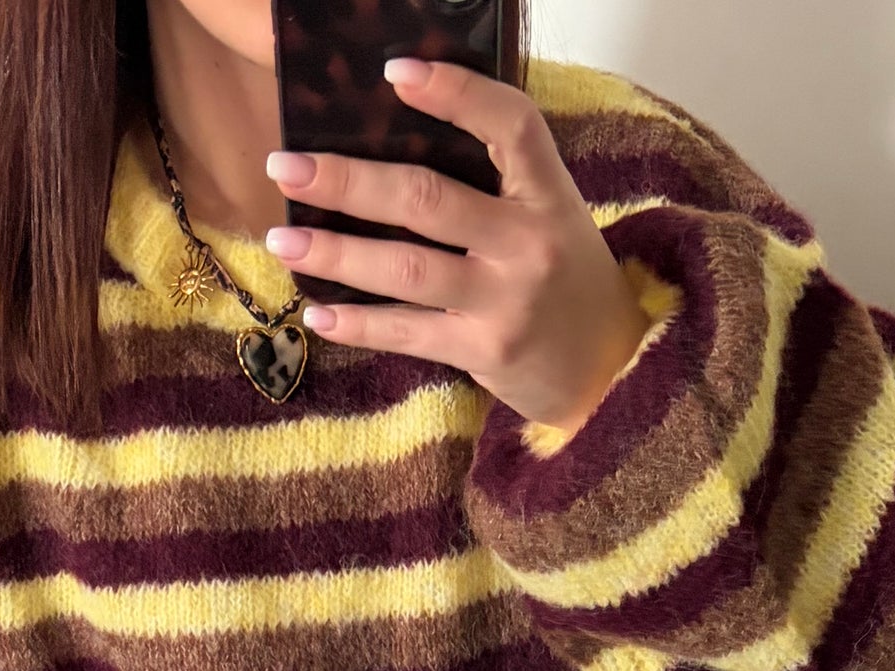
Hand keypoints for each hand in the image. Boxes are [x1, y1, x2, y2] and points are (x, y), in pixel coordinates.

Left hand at [263, 57, 649, 434]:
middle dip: (348, 182)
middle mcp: (528, 245)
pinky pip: (409, 332)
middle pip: (427, 200)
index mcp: (549, 195)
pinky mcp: (485, 351)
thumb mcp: (553, 217)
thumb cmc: (568, 282)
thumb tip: (397, 145)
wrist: (612, 372)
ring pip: (405, 269)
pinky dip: (359, 324)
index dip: (456, 94)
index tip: (395, 72)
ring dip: (336, 254)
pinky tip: (318, 312)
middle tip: (286, 168)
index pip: (510, 126)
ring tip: (282, 243)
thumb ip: (497, 184)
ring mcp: (505, 302)